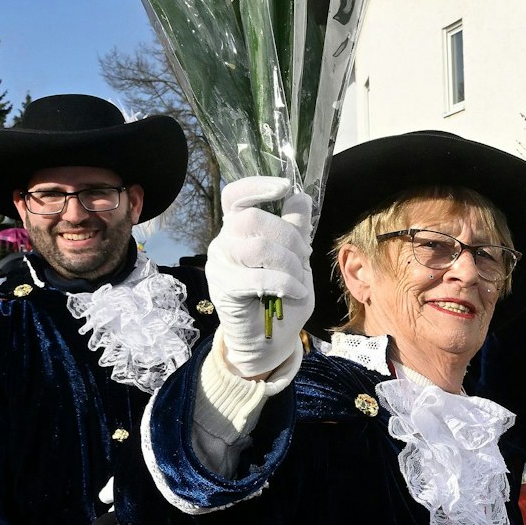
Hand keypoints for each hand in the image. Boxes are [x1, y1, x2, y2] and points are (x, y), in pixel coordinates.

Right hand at [209, 177, 313, 379]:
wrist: (271, 338)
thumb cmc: (284, 296)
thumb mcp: (297, 258)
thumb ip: (296, 228)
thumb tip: (300, 196)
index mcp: (239, 228)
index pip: (235, 196)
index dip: (257, 186)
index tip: (284, 187)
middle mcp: (224, 241)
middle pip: (252, 219)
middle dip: (288, 235)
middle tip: (304, 254)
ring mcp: (221, 265)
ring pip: (256, 247)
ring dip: (288, 262)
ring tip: (299, 277)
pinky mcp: (224, 289)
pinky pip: (257, 278)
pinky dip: (285, 283)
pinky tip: (296, 292)